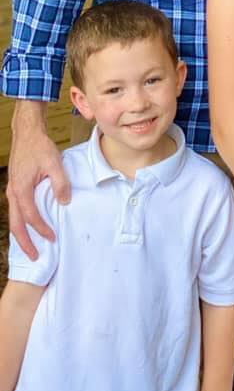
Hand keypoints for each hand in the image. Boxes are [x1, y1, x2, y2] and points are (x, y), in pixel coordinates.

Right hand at [8, 104, 69, 259]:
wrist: (27, 132)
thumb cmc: (40, 146)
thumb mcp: (54, 163)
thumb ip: (60, 183)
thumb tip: (64, 202)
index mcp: (21, 189)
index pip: (31, 216)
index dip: (42, 229)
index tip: (53, 238)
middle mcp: (13, 192)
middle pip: (16, 225)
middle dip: (25, 243)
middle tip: (35, 257)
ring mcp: (12, 190)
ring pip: (14, 219)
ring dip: (22, 234)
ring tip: (31, 247)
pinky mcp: (15, 187)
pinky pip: (16, 210)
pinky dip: (22, 222)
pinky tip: (30, 226)